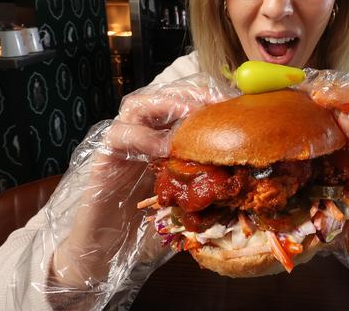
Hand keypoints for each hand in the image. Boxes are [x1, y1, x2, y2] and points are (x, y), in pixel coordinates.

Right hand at [48, 77, 232, 303]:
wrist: (104, 253)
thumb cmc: (146, 229)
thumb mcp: (184, 205)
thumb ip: (205, 190)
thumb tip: (245, 184)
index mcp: (162, 140)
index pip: (183, 104)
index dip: (207, 98)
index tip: (232, 102)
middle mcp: (141, 134)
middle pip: (164, 95)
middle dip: (191, 94)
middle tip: (215, 102)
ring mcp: (121, 142)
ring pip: (138, 104)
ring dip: (167, 104)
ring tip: (191, 113)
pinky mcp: (103, 156)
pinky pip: (120, 134)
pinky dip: (143, 136)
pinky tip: (163, 148)